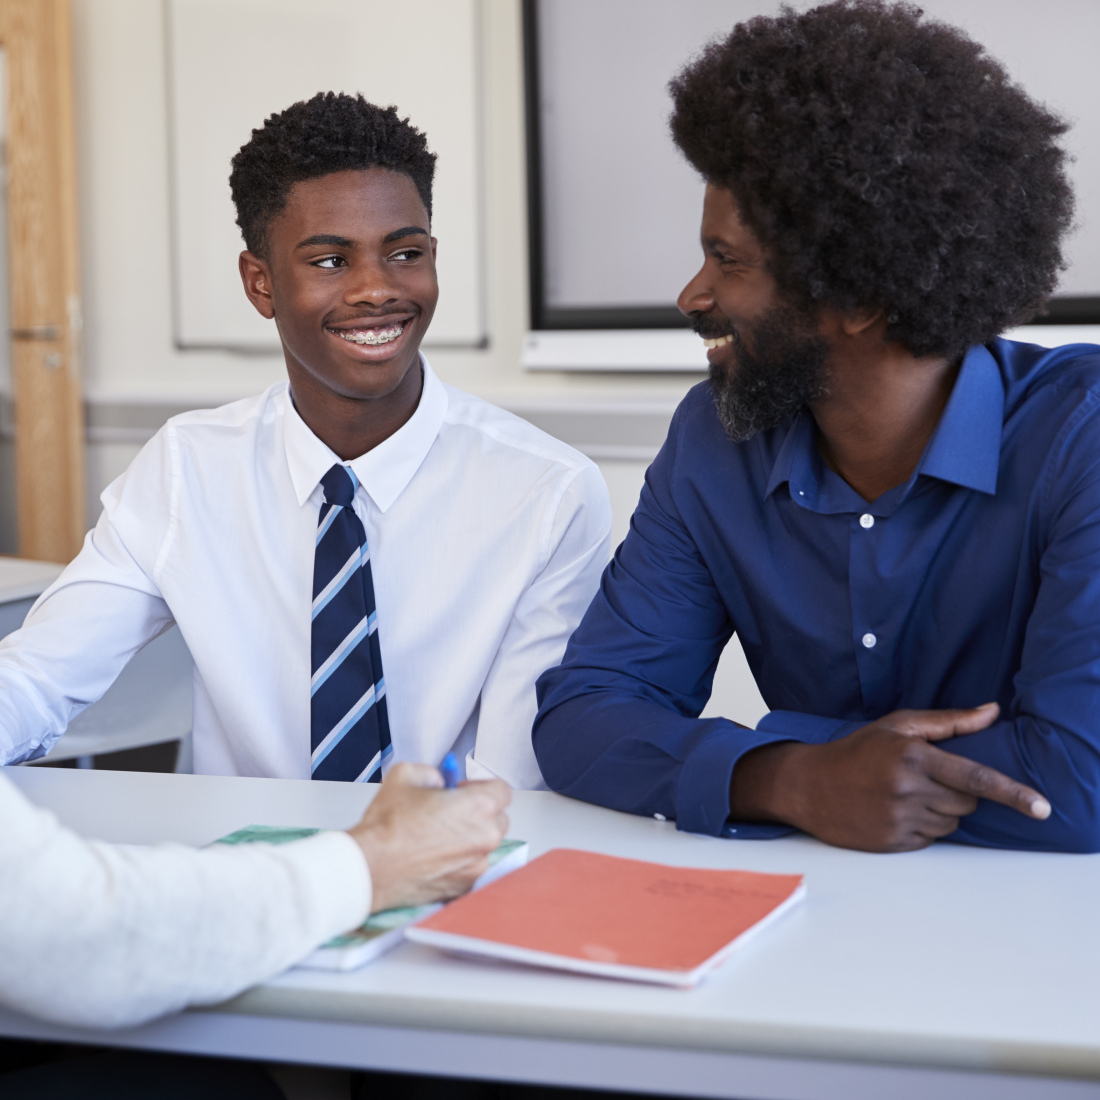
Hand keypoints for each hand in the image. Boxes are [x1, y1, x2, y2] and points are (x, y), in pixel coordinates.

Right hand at [348, 762, 510, 910]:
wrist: (371, 866)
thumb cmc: (387, 827)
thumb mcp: (406, 775)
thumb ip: (432, 773)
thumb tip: (438, 781)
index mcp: (478, 806)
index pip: (502, 790)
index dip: (482, 787)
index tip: (464, 790)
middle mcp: (485, 837)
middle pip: (498, 818)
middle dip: (479, 813)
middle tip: (451, 812)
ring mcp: (477, 865)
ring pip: (484, 845)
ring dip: (469, 839)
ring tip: (438, 837)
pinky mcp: (464, 886)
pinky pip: (471, 867)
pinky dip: (459, 862)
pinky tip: (434, 857)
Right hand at [731, 703, 1051, 851]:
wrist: (808, 785)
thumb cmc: (855, 751)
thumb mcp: (897, 725)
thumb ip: (948, 721)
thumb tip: (991, 712)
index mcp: (912, 756)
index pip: (975, 777)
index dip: (1012, 792)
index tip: (1040, 806)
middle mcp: (907, 789)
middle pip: (967, 802)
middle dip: (959, 792)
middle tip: (926, 778)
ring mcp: (900, 819)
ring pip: (952, 823)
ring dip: (941, 811)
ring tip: (906, 793)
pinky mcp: (893, 842)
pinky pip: (931, 839)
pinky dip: (923, 826)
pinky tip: (896, 810)